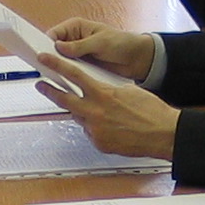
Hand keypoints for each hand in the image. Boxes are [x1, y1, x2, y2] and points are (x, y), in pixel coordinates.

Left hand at [35, 49, 180, 159]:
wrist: (163, 134)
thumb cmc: (151, 112)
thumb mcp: (128, 90)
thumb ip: (107, 90)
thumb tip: (97, 90)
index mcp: (102, 94)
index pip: (73, 75)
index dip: (56, 66)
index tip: (45, 60)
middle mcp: (94, 112)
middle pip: (64, 99)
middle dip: (50, 91)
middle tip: (41, 84)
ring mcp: (95, 130)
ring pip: (79, 118)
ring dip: (81, 112)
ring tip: (95, 111)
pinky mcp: (99, 143)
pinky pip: (90, 132)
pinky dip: (96, 128)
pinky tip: (110, 127)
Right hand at [49, 17, 157, 81]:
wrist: (137, 59)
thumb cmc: (122, 43)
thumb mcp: (100, 43)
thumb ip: (80, 46)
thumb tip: (60, 47)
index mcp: (76, 27)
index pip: (53, 34)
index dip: (45, 44)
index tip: (40, 53)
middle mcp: (73, 39)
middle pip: (53, 49)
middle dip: (49, 57)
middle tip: (44, 66)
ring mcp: (77, 54)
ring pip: (59, 61)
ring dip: (58, 68)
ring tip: (54, 75)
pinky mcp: (81, 67)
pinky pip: (69, 71)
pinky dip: (67, 76)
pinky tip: (65, 81)